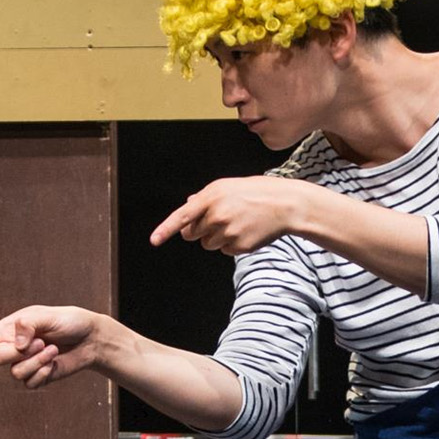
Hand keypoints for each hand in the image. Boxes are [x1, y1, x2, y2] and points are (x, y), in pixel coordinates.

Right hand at [0, 305, 112, 389]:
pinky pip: (30, 383)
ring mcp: (24, 364)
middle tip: (41, 341)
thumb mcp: (47, 316)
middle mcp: (13, 347)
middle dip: (19, 352)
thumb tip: (15, 346)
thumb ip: (27, 325)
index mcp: (9, 329)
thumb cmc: (68, 321)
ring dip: (37, 361)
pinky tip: (54, 364)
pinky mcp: (37, 377)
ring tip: (51, 349)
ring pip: (16, 372)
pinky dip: (43, 373)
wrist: (90, 338)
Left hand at [149, 177, 306, 256]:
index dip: (165, 230)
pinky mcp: (239, 246)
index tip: (154, 241)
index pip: (182, 216)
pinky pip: (224, 251)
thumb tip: (187, 205)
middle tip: (218, 220)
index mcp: (211, 196)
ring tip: (236, 223)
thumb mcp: (227, 187)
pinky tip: (245, 231)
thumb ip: (204, 197)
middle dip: (199, 230)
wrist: (284, 204)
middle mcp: (217, 215)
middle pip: (192, 234)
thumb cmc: (255, 192)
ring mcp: (228, 232)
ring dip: (216, 238)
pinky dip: (231, 245)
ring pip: (207, 245)